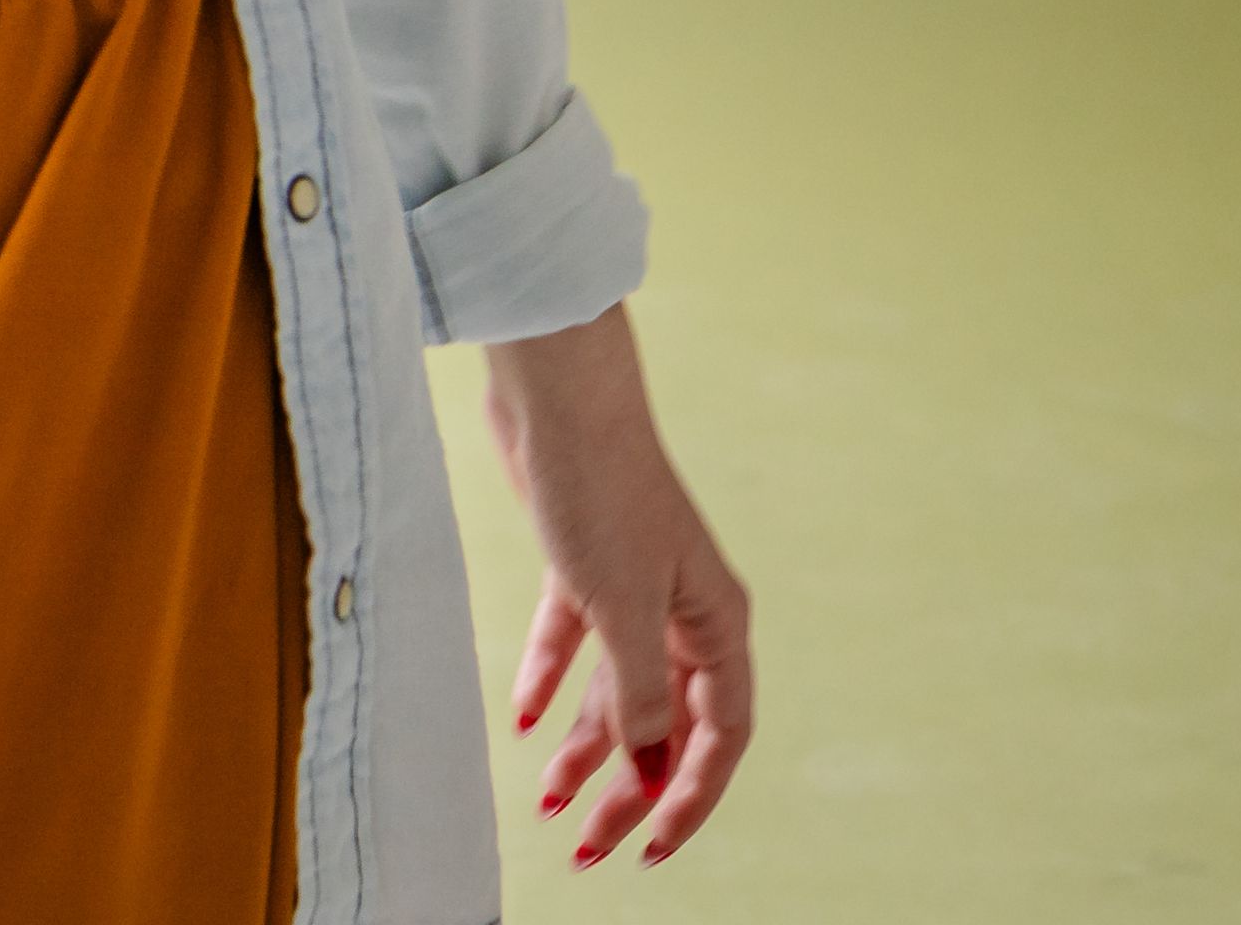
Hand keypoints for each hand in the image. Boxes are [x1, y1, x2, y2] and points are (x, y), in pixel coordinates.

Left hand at [479, 305, 752, 868]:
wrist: (555, 393)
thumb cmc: (601, 490)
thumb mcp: (623, 610)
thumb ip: (640, 698)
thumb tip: (651, 774)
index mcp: (716, 622)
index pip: (719, 734)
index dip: (690, 797)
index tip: (651, 847)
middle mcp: (684, 610)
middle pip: (665, 723)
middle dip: (629, 790)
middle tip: (586, 846)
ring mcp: (634, 587)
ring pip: (617, 689)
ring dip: (586, 745)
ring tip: (546, 799)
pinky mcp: (584, 563)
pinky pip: (574, 641)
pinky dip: (549, 678)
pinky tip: (521, 716)